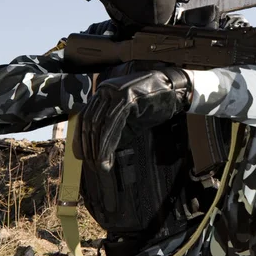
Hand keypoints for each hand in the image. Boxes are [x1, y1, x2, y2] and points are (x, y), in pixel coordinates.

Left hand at [72, 68, 191, 171]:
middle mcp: (106, 90)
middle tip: (93, 164)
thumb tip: (99, 150)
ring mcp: (115, 92)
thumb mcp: (129, 119)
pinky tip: (107, 157)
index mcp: (104, 94)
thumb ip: (114, 129)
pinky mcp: (126, 98)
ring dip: (98, 148)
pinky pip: (112, 123)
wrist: (174, 90)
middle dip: (89, 147)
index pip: (85, 117)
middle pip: (89, 122)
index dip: (81, 139)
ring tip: (100, 165)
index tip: (83, 156)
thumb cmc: (153, 104)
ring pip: (99, 124)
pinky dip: (108, 143)